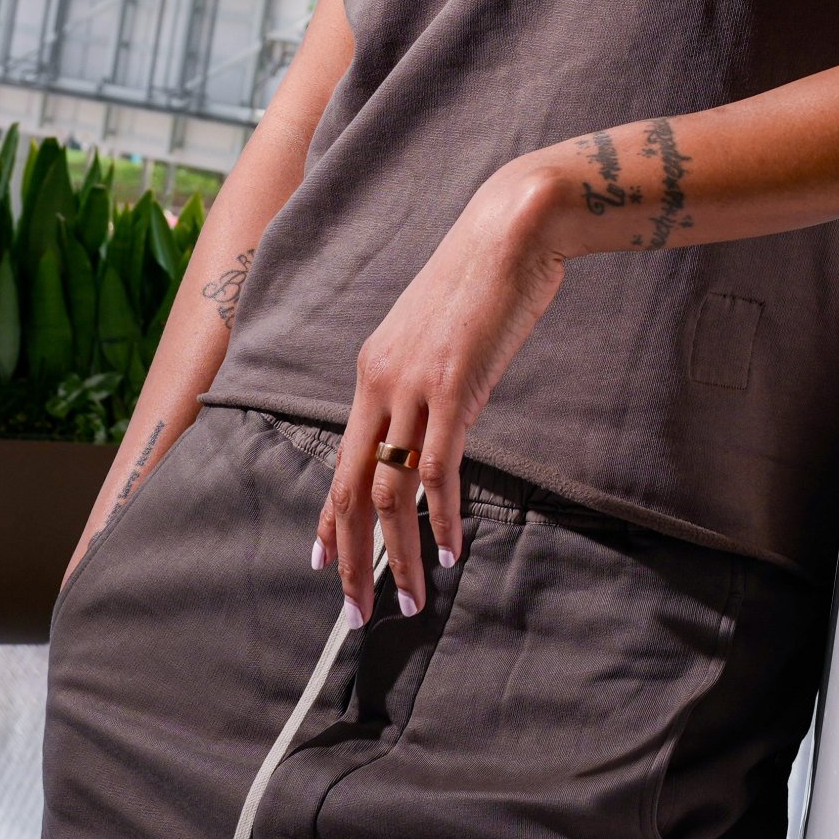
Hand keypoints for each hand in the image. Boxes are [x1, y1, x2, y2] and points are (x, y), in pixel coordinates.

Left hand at [317, 156, 576, 617]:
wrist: (512, 227)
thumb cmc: (484, 279)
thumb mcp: (439, 335)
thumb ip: (426, 382)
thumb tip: (434, 424)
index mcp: (370, 372)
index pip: (339, 461)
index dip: (328, 519)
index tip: (326, 564)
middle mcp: (379, 383)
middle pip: (349, 488)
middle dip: (351, 558)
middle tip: (358, 610)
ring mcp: (413, 386)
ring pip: (389, 490)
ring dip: (397, 553)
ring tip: (411, 597)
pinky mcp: (453, 387)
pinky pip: (437, 468)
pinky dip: (440, 516)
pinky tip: (449, 548)